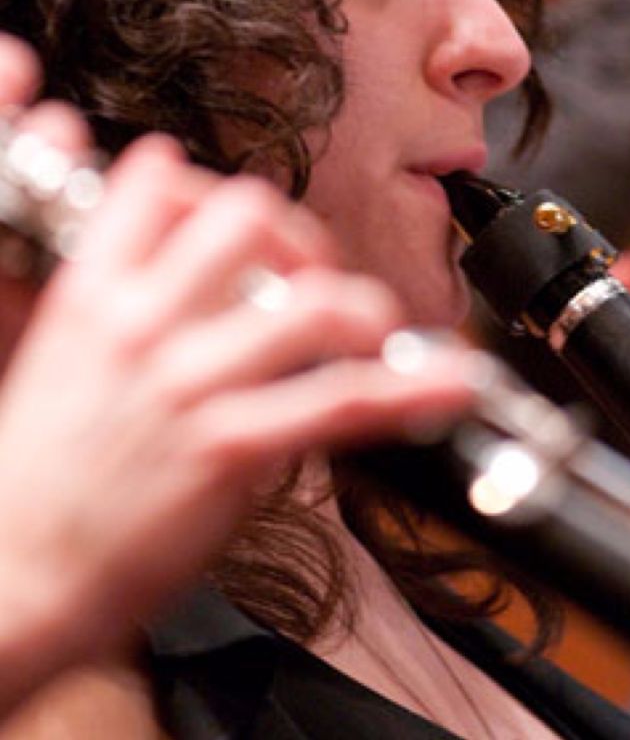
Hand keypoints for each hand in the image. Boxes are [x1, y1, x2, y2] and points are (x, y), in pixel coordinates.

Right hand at [0, 35, 476, 713]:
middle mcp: (142, 326)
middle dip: (300, 237)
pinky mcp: (228, 447)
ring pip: (311, 303)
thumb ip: (104, 288)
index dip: (213, 187)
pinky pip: (338, 403)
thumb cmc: (36, 477)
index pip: (162, 188)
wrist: (11, 577)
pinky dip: (408, 390)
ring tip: (371, 331)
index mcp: (93, 297)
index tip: (248, 218)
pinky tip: (450, 383)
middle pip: (249, 217)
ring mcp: (188, 385)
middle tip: (314, 278)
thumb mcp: (51, 359)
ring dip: (361, 310)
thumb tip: (116, 198)